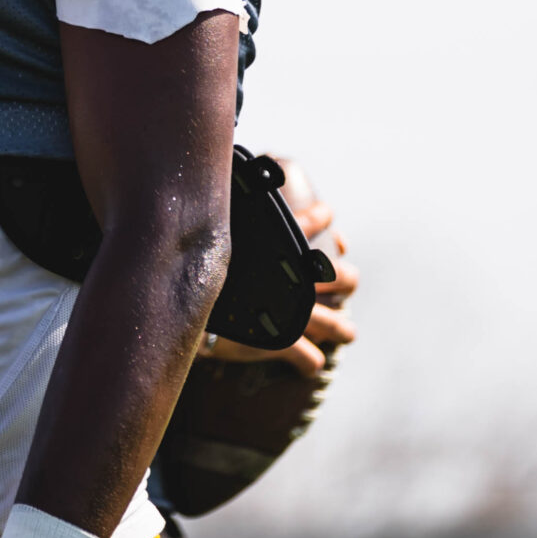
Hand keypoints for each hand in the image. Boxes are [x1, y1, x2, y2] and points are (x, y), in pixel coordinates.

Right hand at [202, 173, 361, 377]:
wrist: (188, 308)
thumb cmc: (197, 265)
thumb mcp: (214, 230)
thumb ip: (225, 207)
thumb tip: (229, 172)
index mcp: (282, 248)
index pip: (309, 223)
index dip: (322, 218)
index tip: (328, 218)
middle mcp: (296, 281)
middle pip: (342, 278)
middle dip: (348, 280)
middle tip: (348, 281)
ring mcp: (293, 315)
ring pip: (333, 324)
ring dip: (341, 329)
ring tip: (347, 332)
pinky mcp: (280, 344)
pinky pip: (306, 358)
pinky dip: (310, 362)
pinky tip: (312, 365)